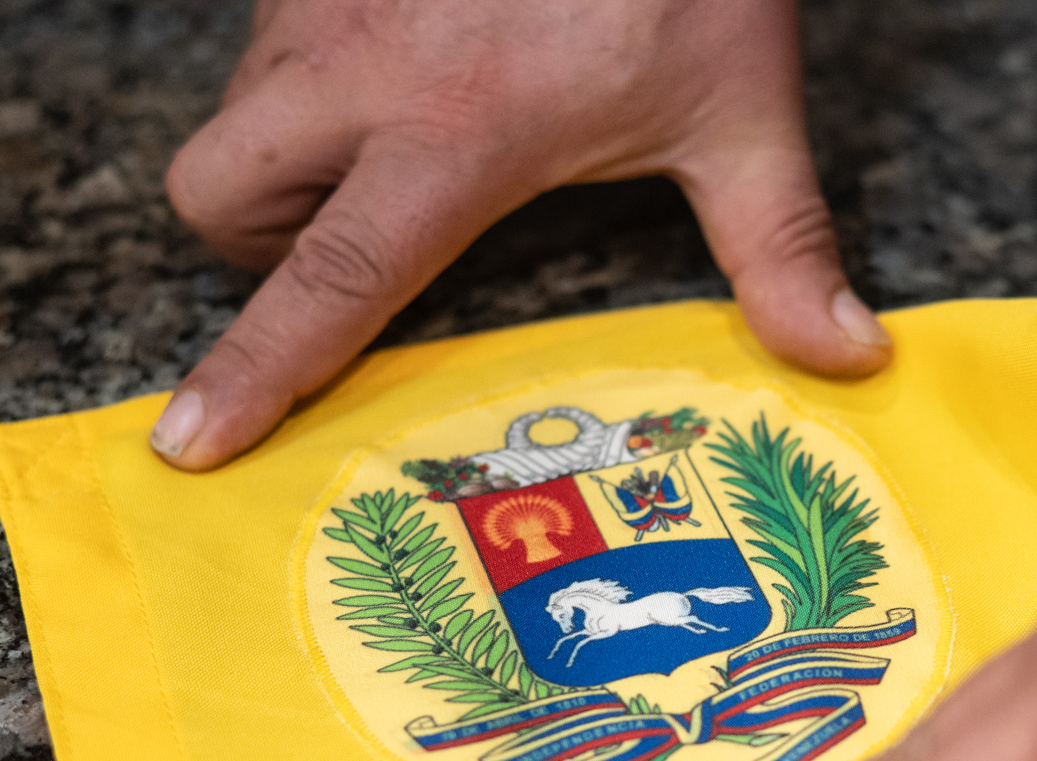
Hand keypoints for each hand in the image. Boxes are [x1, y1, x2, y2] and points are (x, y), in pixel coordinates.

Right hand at [153, 0, 889, 469]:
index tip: (190, 441)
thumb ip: (780, 245)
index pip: (332, 276)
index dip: (257, 370)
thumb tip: (846, 357)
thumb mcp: (741, 112)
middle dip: (255, 243)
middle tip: (353, 243)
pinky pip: (267, 42)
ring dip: (286, 156)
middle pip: (214, 190)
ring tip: (400, 150)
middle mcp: (362, 64)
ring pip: (235, 109)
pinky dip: (309, 82)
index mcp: (457, 130)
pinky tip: (412, 67)